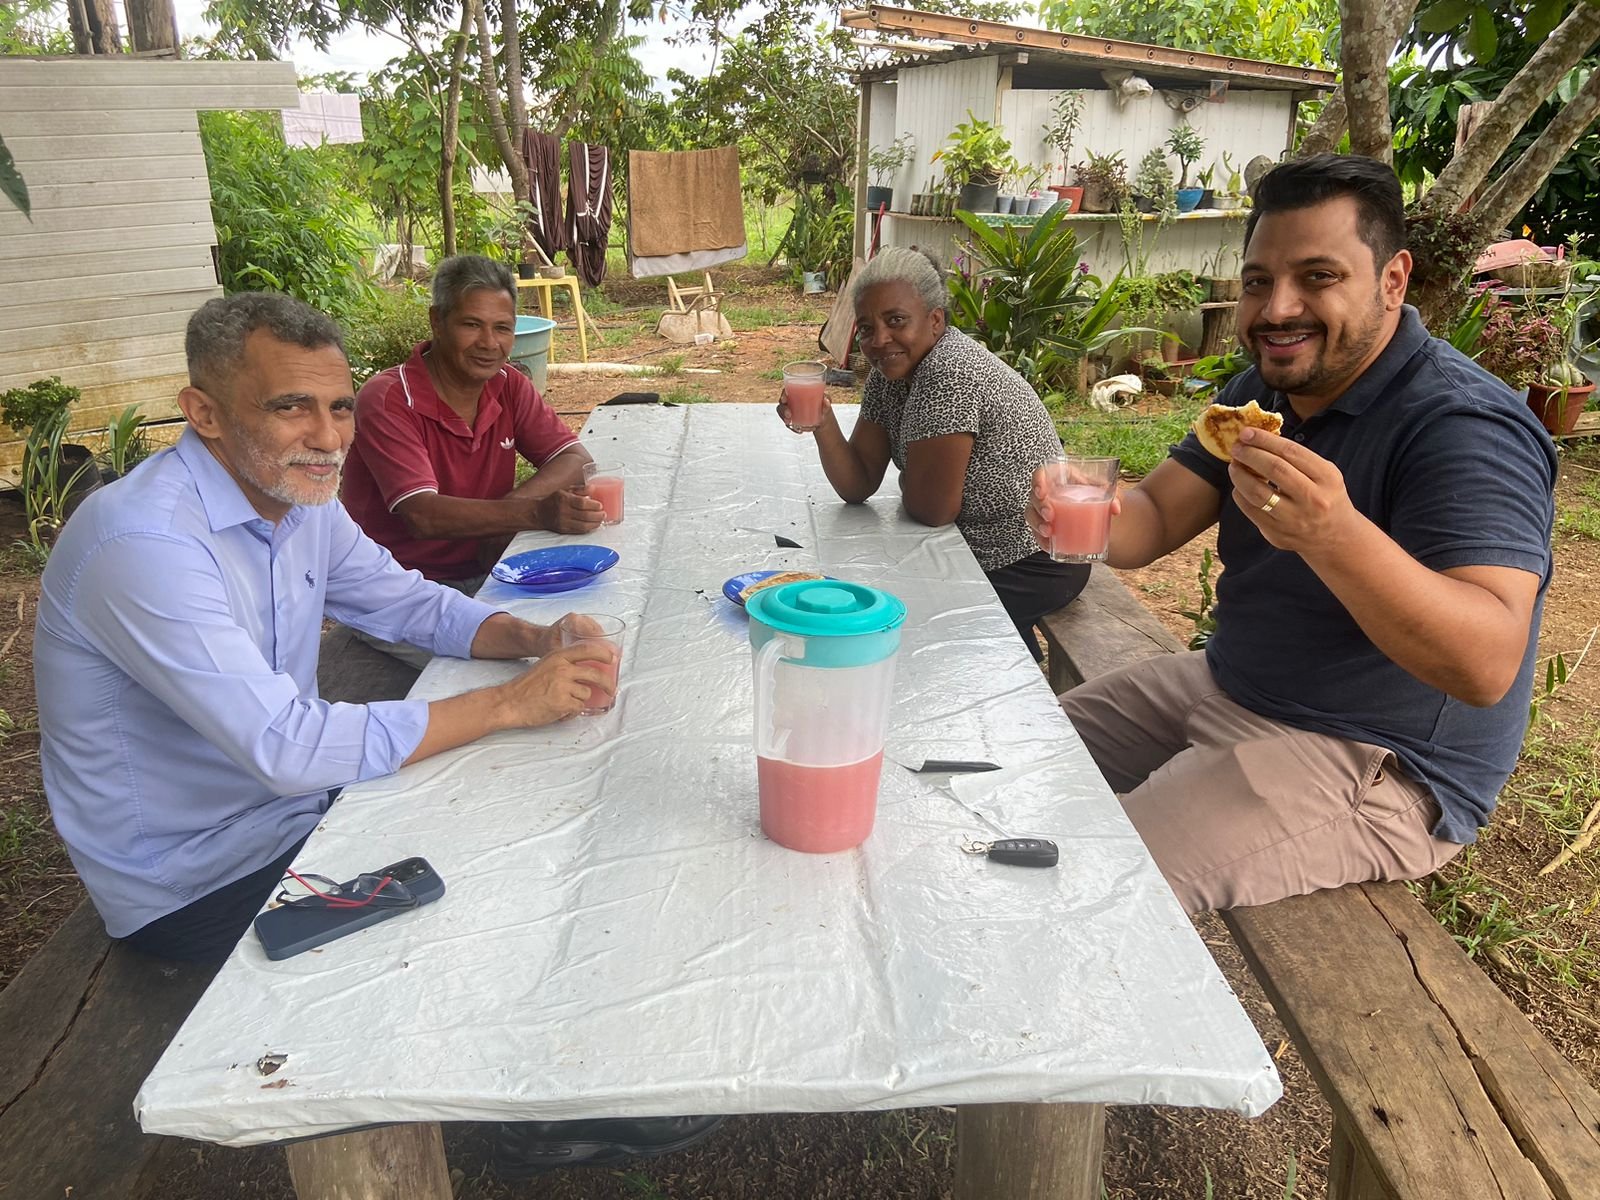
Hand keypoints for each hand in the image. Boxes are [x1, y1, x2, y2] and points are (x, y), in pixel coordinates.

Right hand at [497, 642, 616, 726]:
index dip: (603, 653)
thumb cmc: (527, 686)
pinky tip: (559, 711)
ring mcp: (563, 686)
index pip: (587, 649)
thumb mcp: (546, 665)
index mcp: (558, 657)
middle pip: (596, 675)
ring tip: (563, 703)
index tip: (612, 658)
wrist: (509, 702)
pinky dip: (571, 712)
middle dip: (608, 684)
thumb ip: (565, 664)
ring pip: (586, 694)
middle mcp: (562, 669)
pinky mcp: (562, 702)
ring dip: (579, 701)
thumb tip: (589, 670)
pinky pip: (578, 708)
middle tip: (611, 690)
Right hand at [535, 488, 604, 534]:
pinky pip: (579, 531)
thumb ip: (580, 489)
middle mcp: (564, 512)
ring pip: (583, 526)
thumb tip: (593, 488)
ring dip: (595, 524)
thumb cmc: (554, 500)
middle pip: (585, 516)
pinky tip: (593, 525)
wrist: (539, 512)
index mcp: (564, 499)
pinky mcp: (564, 530)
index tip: (600, 505)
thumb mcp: (566, 490)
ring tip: (600, 520)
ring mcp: (564, 522)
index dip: (593, 505)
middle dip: (597, 516)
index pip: (582, 503)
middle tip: (604, 514)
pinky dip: (589, 529)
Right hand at [775, 385, 830, 434]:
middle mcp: (791, 401)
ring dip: (785, 419)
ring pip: (783, 414)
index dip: (783, 395)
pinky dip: (793, 428)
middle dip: (783, 410)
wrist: (823, 417)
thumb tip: (826, 401)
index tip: (784, 400)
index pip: (786, 391)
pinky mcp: (791, 420)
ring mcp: (790, 410)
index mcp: (797, 392)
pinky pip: (788, 424)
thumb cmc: (822, 404)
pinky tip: (799, 430)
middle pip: (782, 404)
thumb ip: (827, 401)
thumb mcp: (825, 402)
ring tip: (793, 424)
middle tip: (789, 415)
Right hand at [1025, 464, 1122, 551]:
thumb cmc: (1100, 496)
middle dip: (1039, 506)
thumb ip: (1116, 496)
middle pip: (1034, 496)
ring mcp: (1044, 510)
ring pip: (1031, 515)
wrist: (1101, 514)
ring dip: (1037, 524)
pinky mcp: (1045, 527)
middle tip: (1050, 515)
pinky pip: (1037, 534)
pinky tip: (1050, 546)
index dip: (1037, 481)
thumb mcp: (1109, 493)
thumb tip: (1115, 508)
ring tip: (1049, 532)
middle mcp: (1048, 492)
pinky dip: (1042, 541)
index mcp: (1061, 477)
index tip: (1042, 492)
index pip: (1041, 473)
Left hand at [1227, 427, 1357, 553]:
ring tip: (1234, 465)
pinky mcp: (1277, 534)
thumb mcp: (1325, 474)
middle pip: (1274, 470)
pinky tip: (1239, 486)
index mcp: (1326, 478)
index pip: (1291, 452)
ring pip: (1258, 493)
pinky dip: (1240, 495)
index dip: (1265, 440)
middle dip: (1250, 454)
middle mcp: (1312, 499)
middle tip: (1237, 447)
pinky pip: (1251, 511)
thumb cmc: (1325, 496)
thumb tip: (1259, 440)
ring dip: (1240, 476)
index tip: (1246, 432)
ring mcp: (1294, 519)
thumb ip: (1298, 458)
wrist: (1335, 537)